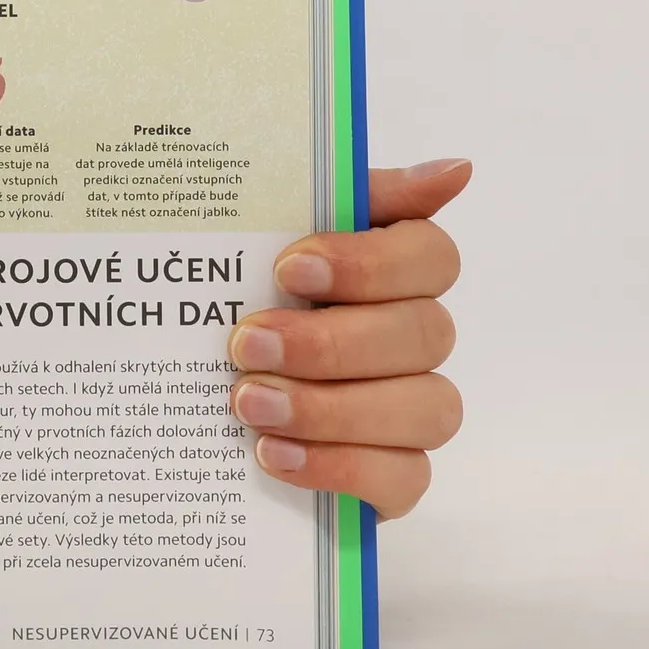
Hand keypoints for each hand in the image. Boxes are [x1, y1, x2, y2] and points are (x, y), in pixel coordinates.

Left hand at [228, 159, 466, 518]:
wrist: (193, 376)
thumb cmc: (245, 287)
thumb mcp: (271, 225)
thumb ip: (348, 193)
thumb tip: (455, 169)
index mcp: (394, 266)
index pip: (431, 256)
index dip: (367, 264)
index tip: (287, 269)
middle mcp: (416, 334)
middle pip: (423, 335)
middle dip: (328, 342)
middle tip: (246, 345)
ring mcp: (414, 407)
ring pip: (425, 408)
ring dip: (331, 408)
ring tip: (247, 402)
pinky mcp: (396, 472)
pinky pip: (404, 478)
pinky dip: (338, 466)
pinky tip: (272, 452)